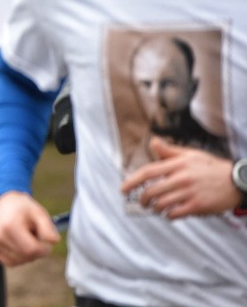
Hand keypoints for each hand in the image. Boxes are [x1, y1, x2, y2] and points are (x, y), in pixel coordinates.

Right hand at [0, 191, 59, 266]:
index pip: (32, 249)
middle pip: (26, 257)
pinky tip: (19, 245)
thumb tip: (54, 242)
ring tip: (25, 239)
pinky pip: (10, 263)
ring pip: (19, 262)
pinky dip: (18, 258)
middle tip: (35, 237)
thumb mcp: (38, 212)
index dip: (44, 249)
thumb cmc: (23, 208)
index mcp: (10, 226)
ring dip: (27, 255)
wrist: (4, 203)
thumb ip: (48, 228)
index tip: (47, 242)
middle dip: (36, 251)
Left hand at [120, 136, 238, 218]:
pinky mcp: (197, 206)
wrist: (236, 181)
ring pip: (161, 204)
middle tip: (142, 203)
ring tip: (156, 208)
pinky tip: (169, 213)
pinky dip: (168, 215)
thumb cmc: (210, 167)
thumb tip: (152, 142)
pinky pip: (174, 213)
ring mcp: (189, 193)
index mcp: (177, 164)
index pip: (148, 172)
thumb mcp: (190, 155)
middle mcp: (181, 178)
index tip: (123, 189)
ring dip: (155, 209)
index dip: (132, 181)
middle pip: (151, 191)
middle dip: (142, 200)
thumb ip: (169, 151)